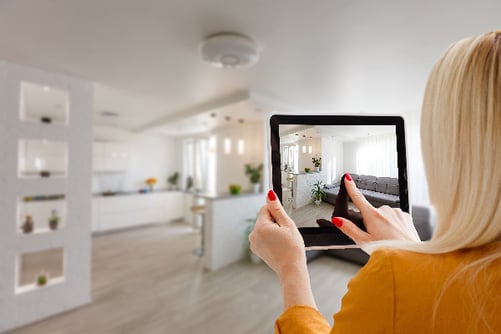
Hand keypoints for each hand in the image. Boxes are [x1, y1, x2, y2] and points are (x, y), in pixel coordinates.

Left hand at [249, 190, 315, 309]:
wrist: (291, 269)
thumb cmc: (292, 249)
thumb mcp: (288, 225)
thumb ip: (277, 209)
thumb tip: (270, 195)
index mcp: (260, 227)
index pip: (265, 208)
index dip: (277, 213)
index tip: (283, 223)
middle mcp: (253, 234)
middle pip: (264, 218)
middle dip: (274, 222)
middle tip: (285, 234)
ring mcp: (253, 242)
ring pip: (263, 227)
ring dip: (272, 230)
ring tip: (282, 241)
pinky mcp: (256, 248)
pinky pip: (262, 236)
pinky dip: (270, 238)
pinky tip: (278, 245)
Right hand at [333, 174, 420, 243]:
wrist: (410, 256)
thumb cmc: (388, 250)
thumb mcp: (363, 242)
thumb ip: (349, 229)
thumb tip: (338, 221)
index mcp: (373, 216)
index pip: (358, 198)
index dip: (351, 188)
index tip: (347, 178)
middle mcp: (385, 210)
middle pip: (371, 213)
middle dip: (371, 222)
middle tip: (375, 236)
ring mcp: (396, 212)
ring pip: (383, 215)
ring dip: (383, 224)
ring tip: (387, 238)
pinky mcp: (405, 216)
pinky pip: (395, 217)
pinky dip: (393, 224)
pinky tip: (395, 235)